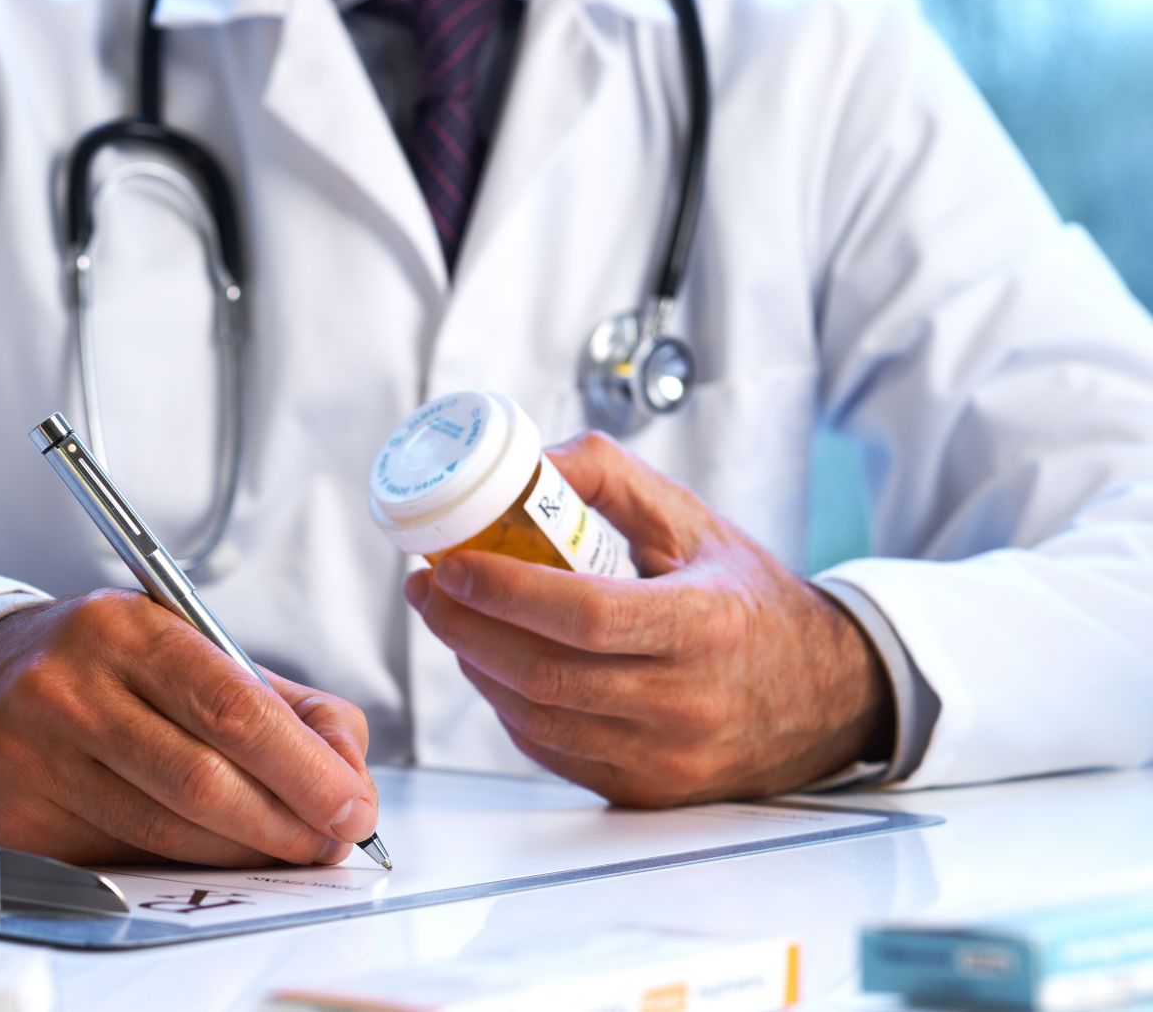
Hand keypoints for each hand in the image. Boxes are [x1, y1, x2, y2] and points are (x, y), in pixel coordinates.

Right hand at [0, 591, 378, 865]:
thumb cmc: (103, 667)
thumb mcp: (188, 649)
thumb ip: (280, 703)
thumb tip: (347, 768)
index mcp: (127, 628)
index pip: (232, 707)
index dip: (304, 768)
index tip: (353, 804)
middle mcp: (72, 688)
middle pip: (202, 780)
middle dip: (287, 822)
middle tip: (332, 841)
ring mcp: (36, 758)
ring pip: (166, 833)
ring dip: (245, 854)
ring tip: (288, 851)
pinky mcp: (18, 820)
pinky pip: (124, 861)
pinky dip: (184, 869)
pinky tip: (215, 858)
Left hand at [405, 432, 892, 806]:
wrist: (823, 698)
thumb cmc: (750, 602)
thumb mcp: (697, 523)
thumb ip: (613, 480)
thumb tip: (531, 462)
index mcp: (705, 625)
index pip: (585, 615)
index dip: (504, 591)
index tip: (451, 564)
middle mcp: (685, 702)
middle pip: (544, 674)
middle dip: (464, 627)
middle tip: (429, 587)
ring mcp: (663, 757)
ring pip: (536, 717)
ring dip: (477, 665)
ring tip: (451, 618)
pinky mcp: (643, 790)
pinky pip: (551, 749)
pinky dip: (508, 705)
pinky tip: (494, 664)